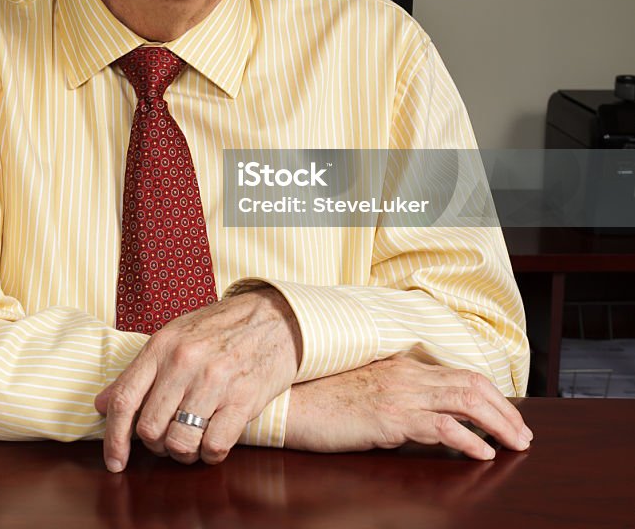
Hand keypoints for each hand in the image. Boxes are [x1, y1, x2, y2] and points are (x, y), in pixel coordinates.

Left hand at [95, 287, 300, 470]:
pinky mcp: (244, 399)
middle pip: (150, 428)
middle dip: (155, 444)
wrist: (274, 317)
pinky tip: (214, 441)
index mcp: (163, 345)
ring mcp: (215, 380)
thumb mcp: (174, 338)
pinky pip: (214, 447)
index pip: (125, 398)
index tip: (115, 461)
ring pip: (180, 442)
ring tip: (192, 438)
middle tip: (168, 436)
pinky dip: (210, 454)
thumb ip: (138, 372)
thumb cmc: (219, 329)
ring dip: (183, 452)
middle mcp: (185, 361)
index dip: (114, 437)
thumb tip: (100, 404)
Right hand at [285, 353, 532, 459]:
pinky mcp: (391, 417)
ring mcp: (400, 394)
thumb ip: (400, 395)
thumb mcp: (370, 390)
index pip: (460, 373)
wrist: (294, 402)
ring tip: (515, 444)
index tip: (509, 416)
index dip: (491, 395)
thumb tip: (430, 416)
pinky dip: (468, 439)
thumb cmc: (326, 399)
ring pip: (464, 401)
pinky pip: (440, 426)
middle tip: (524, 435)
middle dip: (505, 410)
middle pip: (471, 385)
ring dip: (497, 423)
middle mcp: (406, 374)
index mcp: (403, 365)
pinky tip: (482, 453)